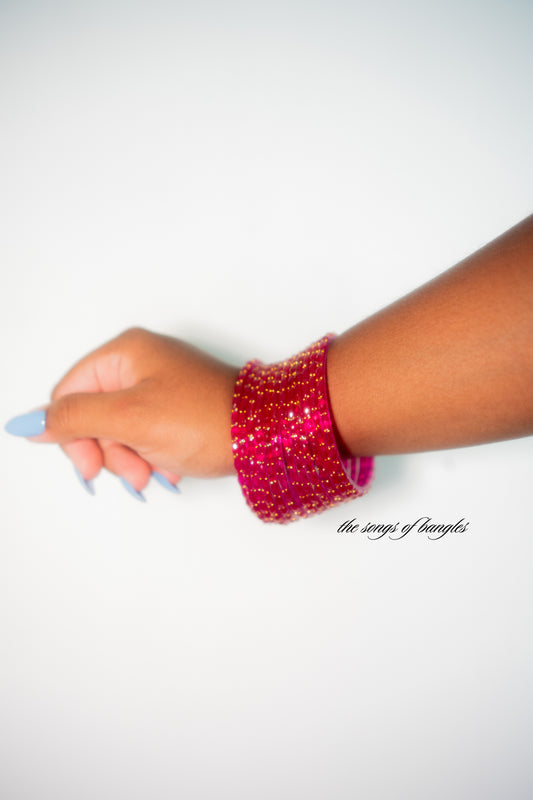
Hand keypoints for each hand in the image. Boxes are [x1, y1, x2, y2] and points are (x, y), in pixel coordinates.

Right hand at [9, 327, 239, 492]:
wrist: (266, 433)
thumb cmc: (204, 418)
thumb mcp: (129, 419)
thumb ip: (75, 419)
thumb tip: (29, 423)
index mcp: (125, 352)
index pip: (69, 394)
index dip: (73, 435)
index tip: (91, 469)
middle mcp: (141, 363)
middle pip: (95, 415)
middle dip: (110, 452)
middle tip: (134, 474)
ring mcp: (162, 385)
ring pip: (120, 431)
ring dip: (133, 460)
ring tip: (157, 473)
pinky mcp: (179, 408)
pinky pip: (147, 435)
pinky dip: (154, 456)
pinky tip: (173, 466)